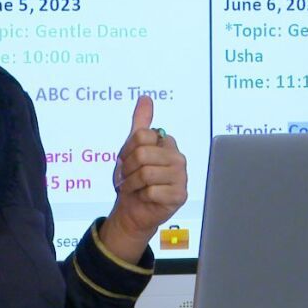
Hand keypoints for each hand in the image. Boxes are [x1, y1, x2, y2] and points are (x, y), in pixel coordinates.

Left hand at [103, 96, 187, 260]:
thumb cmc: (135, 178)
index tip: (126, 160)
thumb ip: (141, 123)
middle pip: (142, 154)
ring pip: (146, 173)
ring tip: (133, 187)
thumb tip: (145, 98)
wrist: (134, 209)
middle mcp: (178, 158)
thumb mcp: (132, 148)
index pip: (142, 136)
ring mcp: (181, 177)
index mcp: (168, 144)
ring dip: (131, 183)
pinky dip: (140, 196)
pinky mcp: (179, 195)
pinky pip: (151, 191)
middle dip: (127, 168)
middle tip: (127, 177)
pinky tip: (143, 197)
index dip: (127, 150)